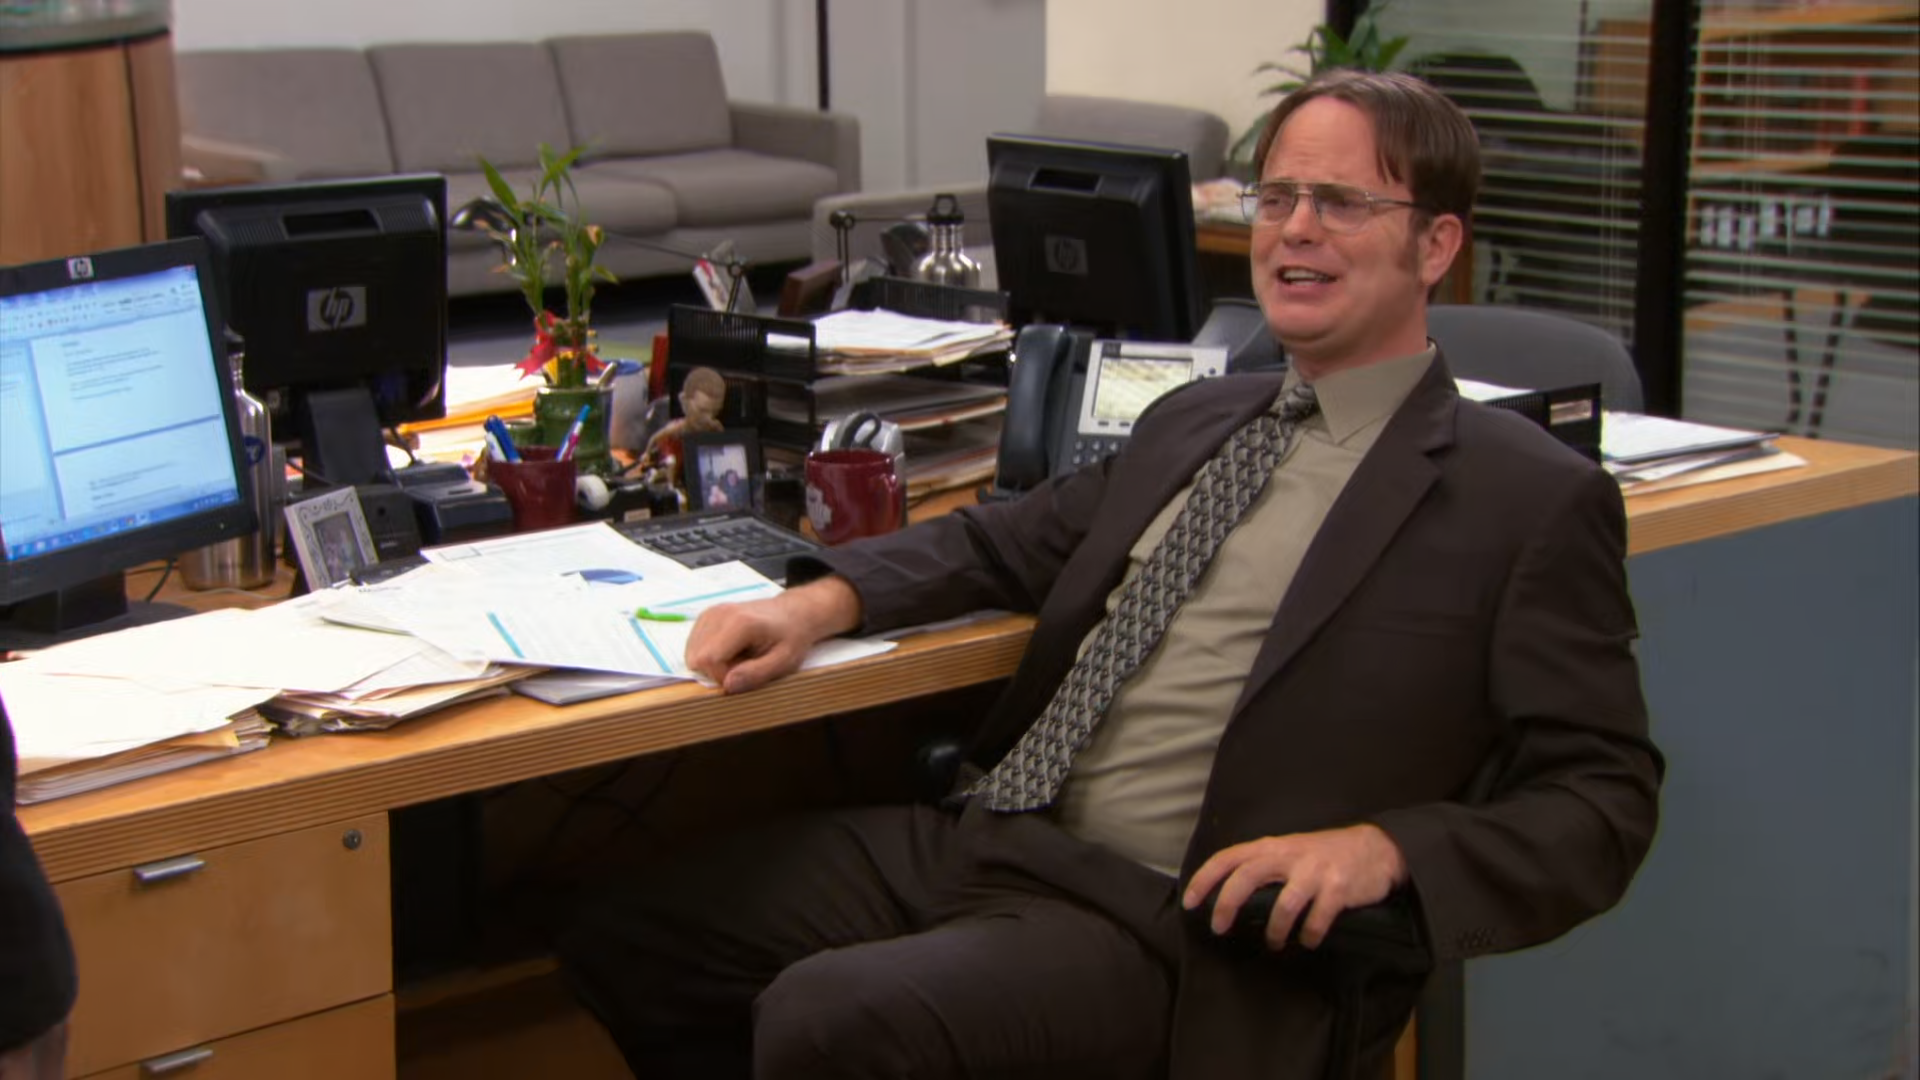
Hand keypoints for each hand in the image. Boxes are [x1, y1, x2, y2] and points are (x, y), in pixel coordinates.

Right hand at [684, 576, 862, 693]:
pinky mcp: (707, 615)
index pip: (708, 660)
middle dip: (717, 671)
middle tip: (743, 666)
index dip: (722, 676)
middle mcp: (720, 614)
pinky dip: (708, 653)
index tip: (744, 676)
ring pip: (693, 652)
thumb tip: (728, 685)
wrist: (793, 613)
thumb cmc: (791, 637)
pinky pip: (694, 645)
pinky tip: (729, 650)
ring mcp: (711, 612)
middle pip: (697, 658)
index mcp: (740, 623)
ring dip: (712, 663)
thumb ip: (756, 674)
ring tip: (738, 657)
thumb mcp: (783, 661)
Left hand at [1181, 825, 1408, 950]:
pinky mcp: (1339, 889)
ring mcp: (1315, 871)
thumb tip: (1231, 896)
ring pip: (1283, 904)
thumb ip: (1263, 866)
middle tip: (1218, 928)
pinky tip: (1307, 940)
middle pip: (1246, 876)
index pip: (1228, 858)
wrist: (1375, 848)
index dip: (1205, 879)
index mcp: (1272, 846)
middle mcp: (1290, 855)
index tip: (1189, 902)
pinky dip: (1309, 935)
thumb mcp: (1289, 851)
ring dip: (1274, 930)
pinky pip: (1317, 918)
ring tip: (1273, 943)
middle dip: (1227, 904)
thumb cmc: (1324, 855)